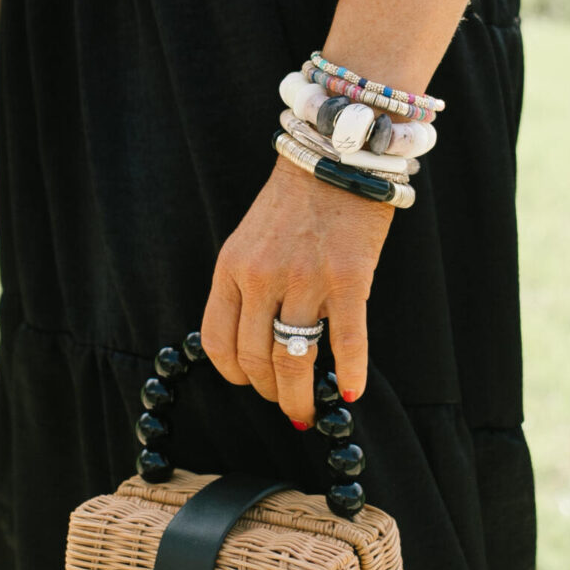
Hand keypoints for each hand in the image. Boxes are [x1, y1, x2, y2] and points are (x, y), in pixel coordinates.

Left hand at [201, 158, 393, 427]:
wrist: (336, 157)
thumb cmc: (294, 202)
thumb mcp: (249, 240)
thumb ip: (245, 286)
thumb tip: (253, 342)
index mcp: (230, 268)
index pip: (218, 342)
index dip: (234, 375)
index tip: (250, 386)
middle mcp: (261, 278)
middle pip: (255, 359)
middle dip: (270, 392)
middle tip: (286, 404)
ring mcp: (304, 280)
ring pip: (294, 359)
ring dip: (300, 396)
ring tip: (310, 412)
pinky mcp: (348, 280)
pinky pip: (346, 341)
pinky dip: (350, 372)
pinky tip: (352, 391)